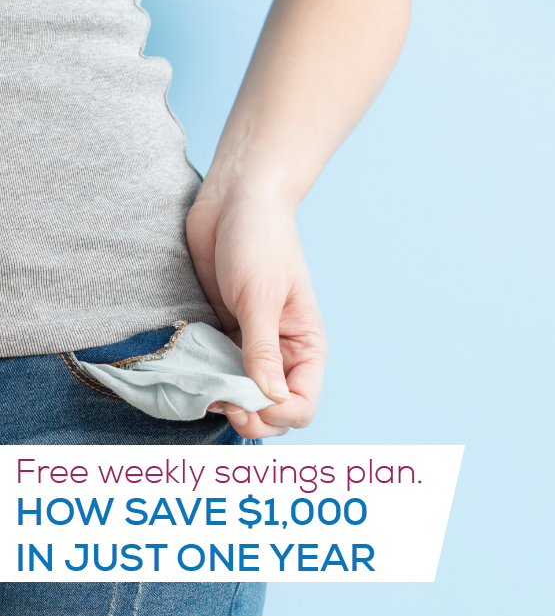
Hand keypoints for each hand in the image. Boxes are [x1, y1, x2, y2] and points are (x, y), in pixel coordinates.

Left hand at [186, 181, 326, 438]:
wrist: (234, 198)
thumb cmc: (259, 240)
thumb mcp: (260, 297)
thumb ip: (262, 352)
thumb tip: (270, 401)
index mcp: (305, 348)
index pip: (300, 406)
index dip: (274, 417)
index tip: (240, 401)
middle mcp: (282, 354)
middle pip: (271, 412)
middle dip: (247, 416)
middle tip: (215, 398)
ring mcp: (251, 347)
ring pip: (241, 397)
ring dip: (221, 400)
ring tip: (199, 387)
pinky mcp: (224, 335)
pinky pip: (216, 372)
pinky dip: (204, 380)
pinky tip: (189, 372)